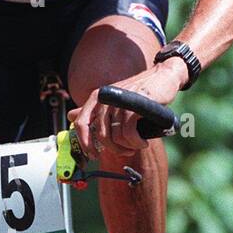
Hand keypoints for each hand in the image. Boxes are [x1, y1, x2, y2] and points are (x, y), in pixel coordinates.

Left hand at [68, 59, 186, 158]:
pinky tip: (143, 142)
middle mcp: (105, 98)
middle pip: (102, 136)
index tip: (93, 155)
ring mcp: (118, 102)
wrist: (162, 78)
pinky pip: (129, 134)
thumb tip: (71, 116)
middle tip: (126, 151)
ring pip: (116, 137)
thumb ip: (93, 110)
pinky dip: (136, 143)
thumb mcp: (113, 100)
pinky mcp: (133, 106)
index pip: (81, 123)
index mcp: (97, 97)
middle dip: (114, 149)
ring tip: (137, 145)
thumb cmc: (139, 92)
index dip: (85, 143)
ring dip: (128, 147)